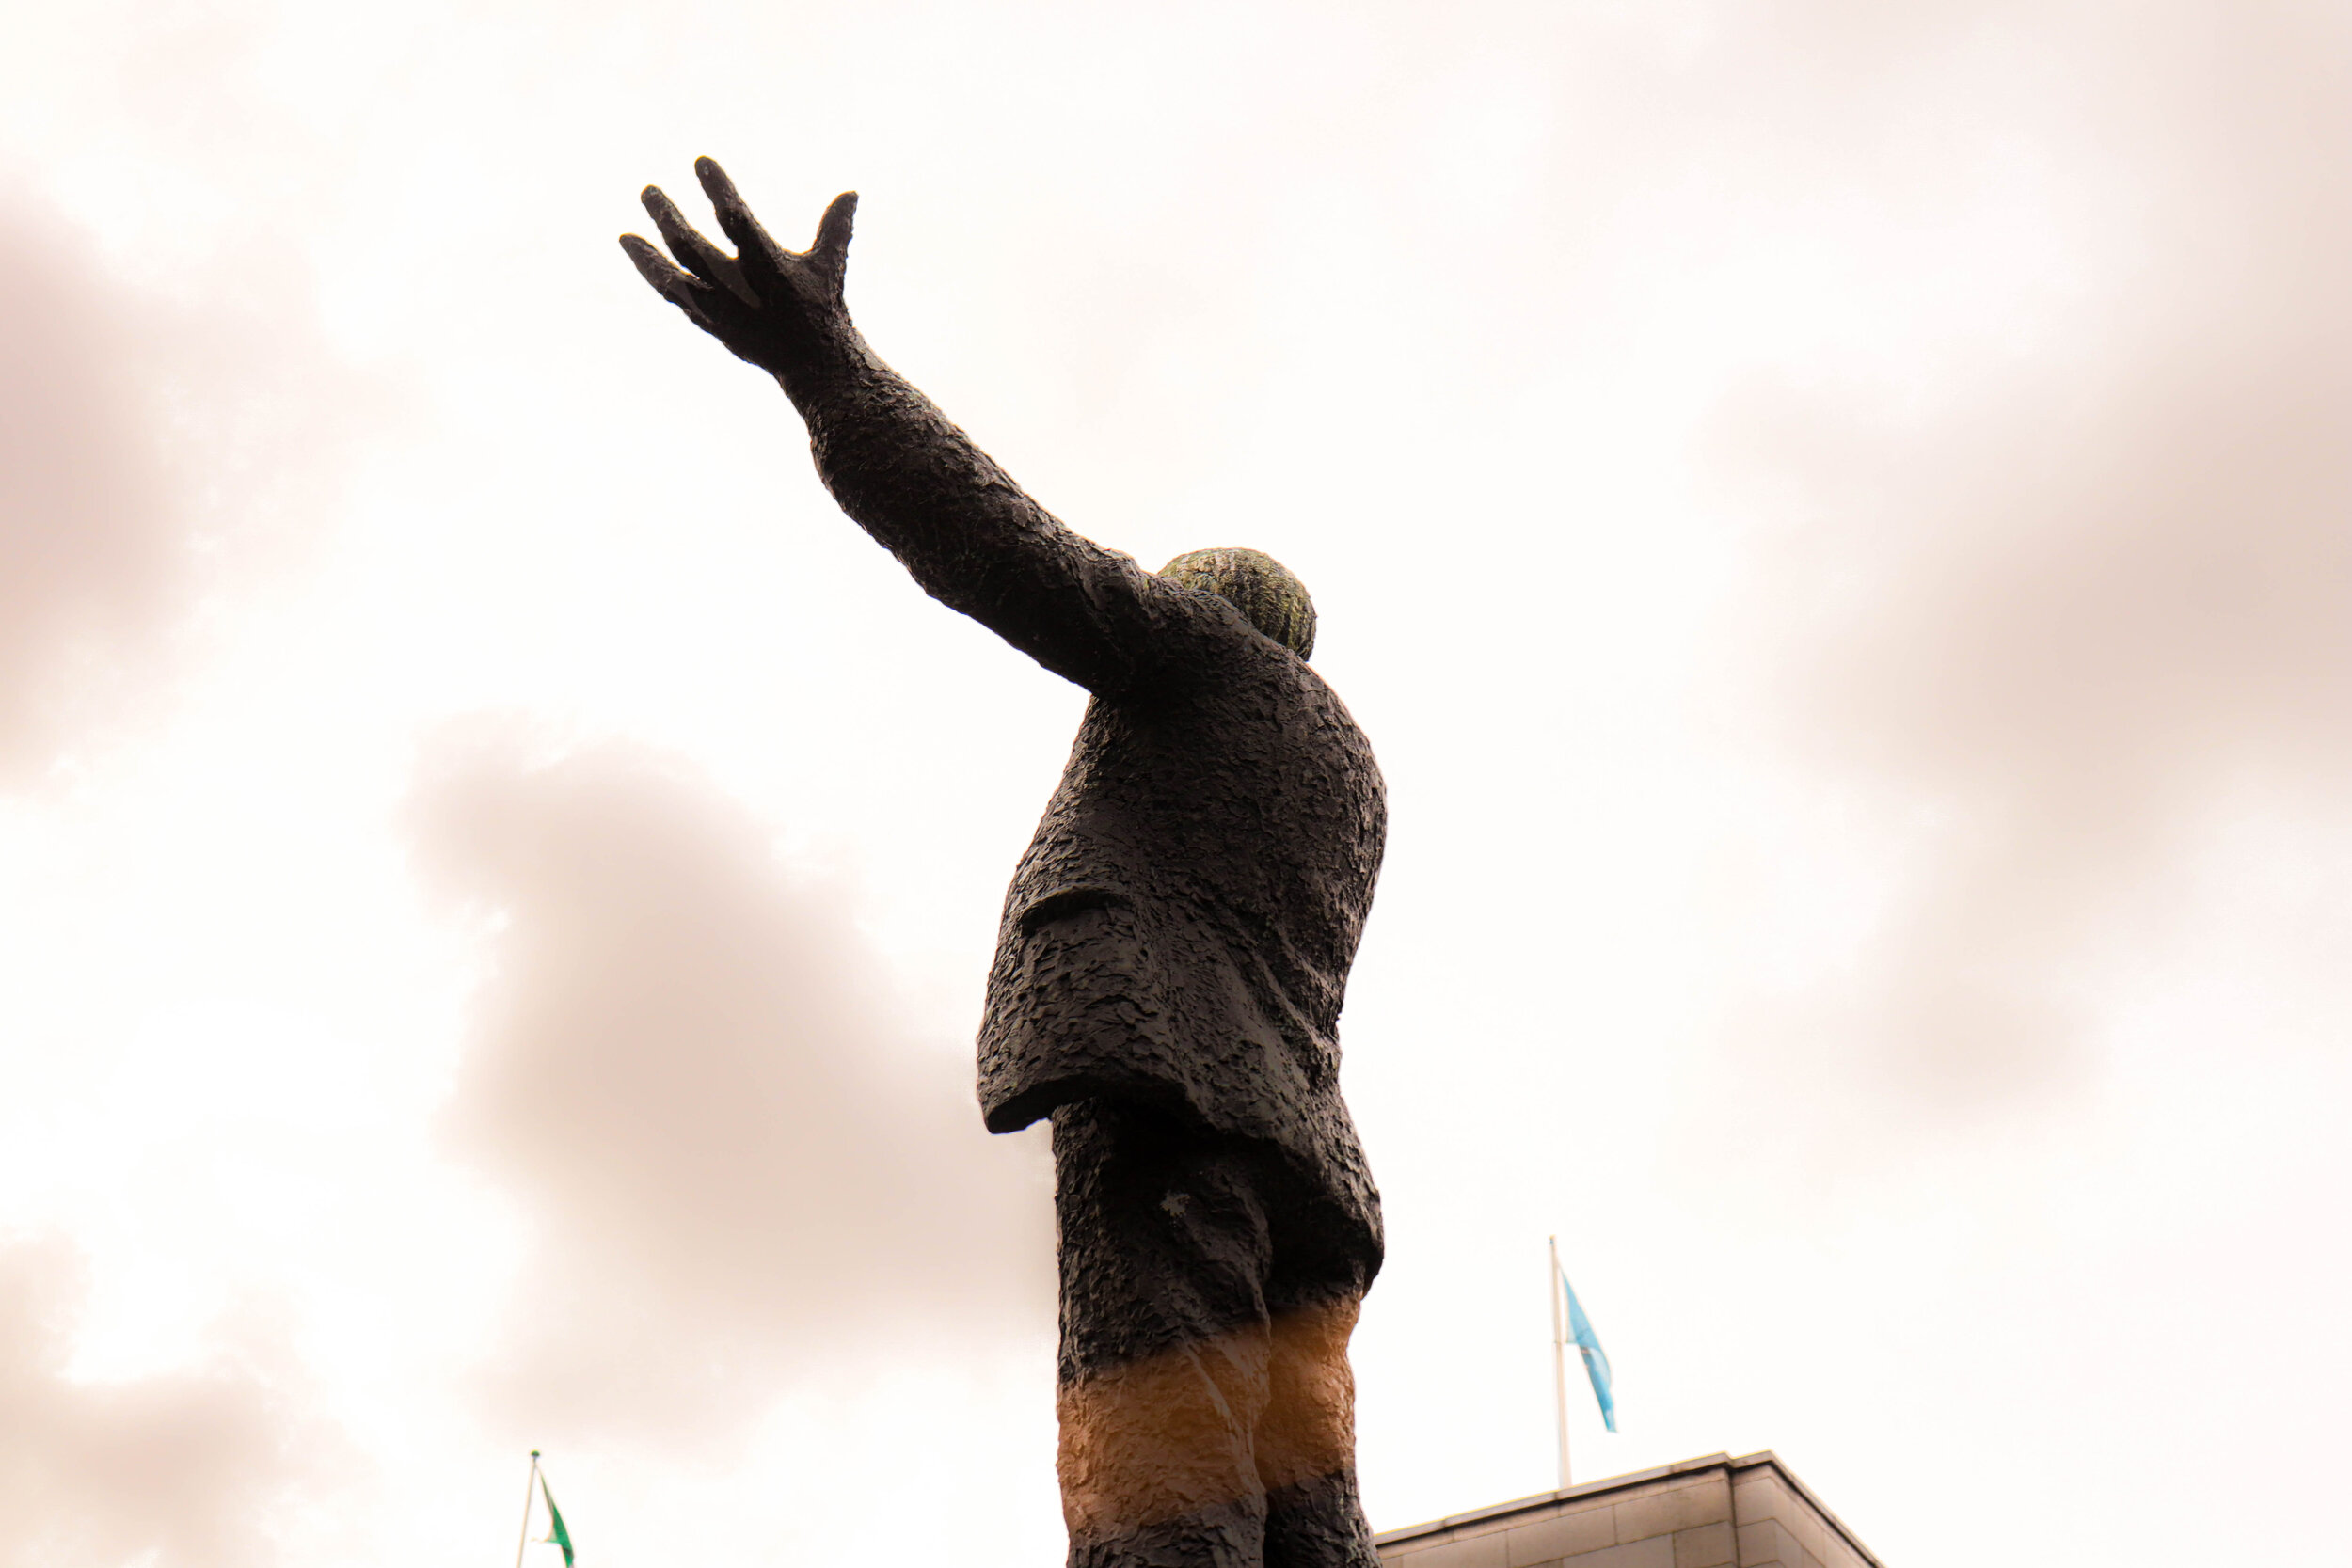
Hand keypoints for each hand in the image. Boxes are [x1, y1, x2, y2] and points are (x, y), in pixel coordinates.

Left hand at [620, 158, 857, 378]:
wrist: (812, 365)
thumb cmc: (822, 310)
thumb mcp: (829, 267)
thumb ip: (834, 229)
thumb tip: (851, 193)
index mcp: (766, 267)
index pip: (736, 220)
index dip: (718, 189)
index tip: (700, 162)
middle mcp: (736, 288)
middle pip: (689, 246)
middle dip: (666, 217)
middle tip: (647, 191)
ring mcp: (718, 309)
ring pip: (671, 275)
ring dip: (646, 254)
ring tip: (624, 236)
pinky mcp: (709, 323)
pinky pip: (674, 295)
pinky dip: (656, 276)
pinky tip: (642, 260)